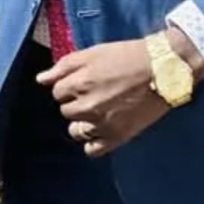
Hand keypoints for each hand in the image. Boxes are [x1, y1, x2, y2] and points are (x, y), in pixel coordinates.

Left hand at [37, 39, 169, 157]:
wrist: (162, 70)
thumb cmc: (126, 56)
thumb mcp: (92, 53)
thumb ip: (63, 67)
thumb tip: (41, 79)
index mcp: (79, 84)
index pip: (57, 92)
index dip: (68, 86)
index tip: (83, 82)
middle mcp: (87, 107)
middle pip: (65, 111)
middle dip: (75, 102)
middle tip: (93, 93)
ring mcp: (102, 125)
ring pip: (76, 131)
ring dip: (82, 122)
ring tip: (98, 110)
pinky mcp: (117, 137)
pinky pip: (92, 150)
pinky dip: (93, 142)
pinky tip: (100, 130)